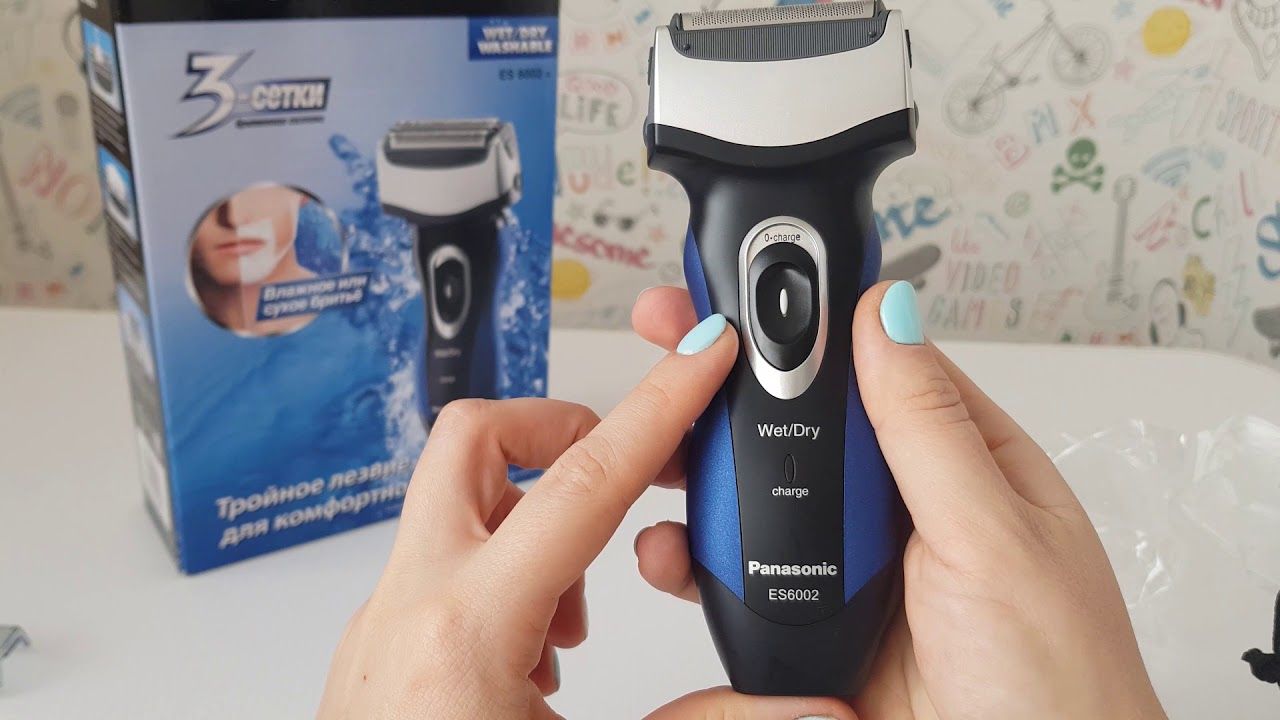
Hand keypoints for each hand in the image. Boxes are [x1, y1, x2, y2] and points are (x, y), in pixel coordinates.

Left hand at [318, 316, 858, 718]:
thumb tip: (810, 710)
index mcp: (470, 628)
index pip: (584, 481)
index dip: (658, 406)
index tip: (701, 351)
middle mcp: (412, 605)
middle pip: (475, 440)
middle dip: (560, 425)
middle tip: (624, 465)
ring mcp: (383, 624)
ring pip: (455, 503)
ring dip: (533, 516)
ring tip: (582, 610)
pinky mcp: (378, 650)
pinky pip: (443, 564)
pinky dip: (504, 572)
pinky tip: (539, 658)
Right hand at [632, 283, 1168, 719]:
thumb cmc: (1054, 682)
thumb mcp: (992, 537)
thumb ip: (928, 430)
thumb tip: (888, 315)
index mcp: (961, 460)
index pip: (871, 363)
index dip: (804, 321)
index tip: (741, 287)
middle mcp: (903, 503)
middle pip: (802, 424)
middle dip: (729, 389)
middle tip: (667, 353)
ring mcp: (853, 561)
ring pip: (761, 496)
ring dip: (703, 474)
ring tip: (653, 450)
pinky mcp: (813, 618)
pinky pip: (742, 571)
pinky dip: (696, 556)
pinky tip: (673, 549)